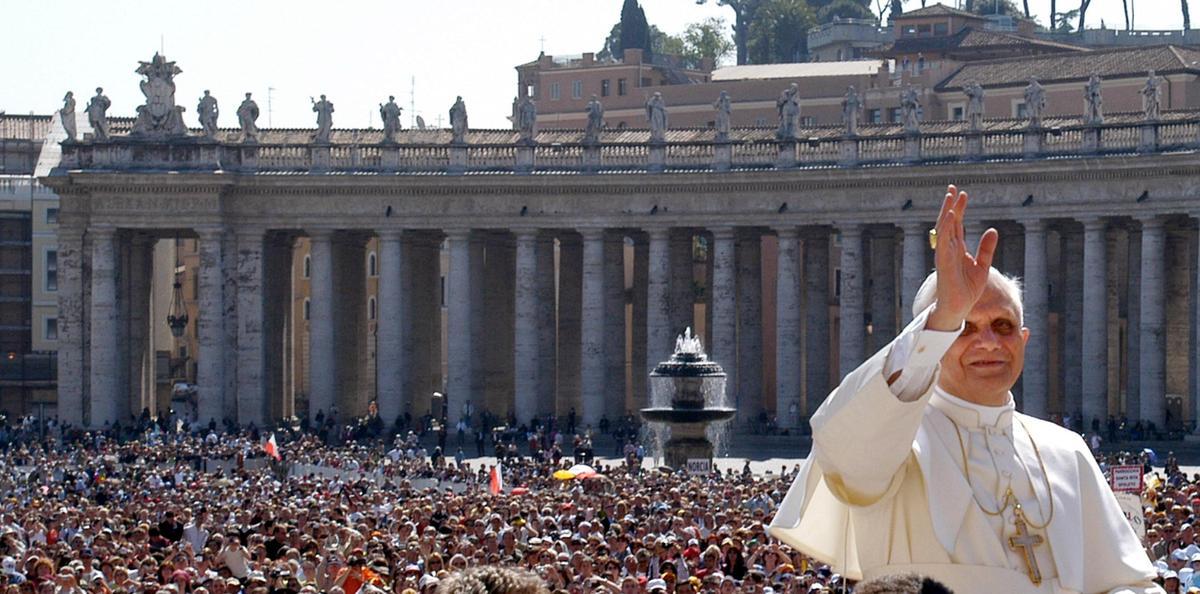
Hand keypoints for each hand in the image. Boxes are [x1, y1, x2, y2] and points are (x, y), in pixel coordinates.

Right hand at [927, 184, 996, 331]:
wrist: (958, 308)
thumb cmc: (967, 290)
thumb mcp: (982, 266)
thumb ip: (986, 248)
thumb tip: (992, 230)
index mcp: (957, 249)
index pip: (958, 224)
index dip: (959, 209)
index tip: (963, 194)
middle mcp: (949, 249)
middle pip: (949, 222)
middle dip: (950, 205)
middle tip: (953, 187)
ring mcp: (945, 254)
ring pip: (944, 228)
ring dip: (947, 211)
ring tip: (951, 195)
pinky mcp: (944, 262)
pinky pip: (944, 241)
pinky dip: (947, 228)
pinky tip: (951, 215)